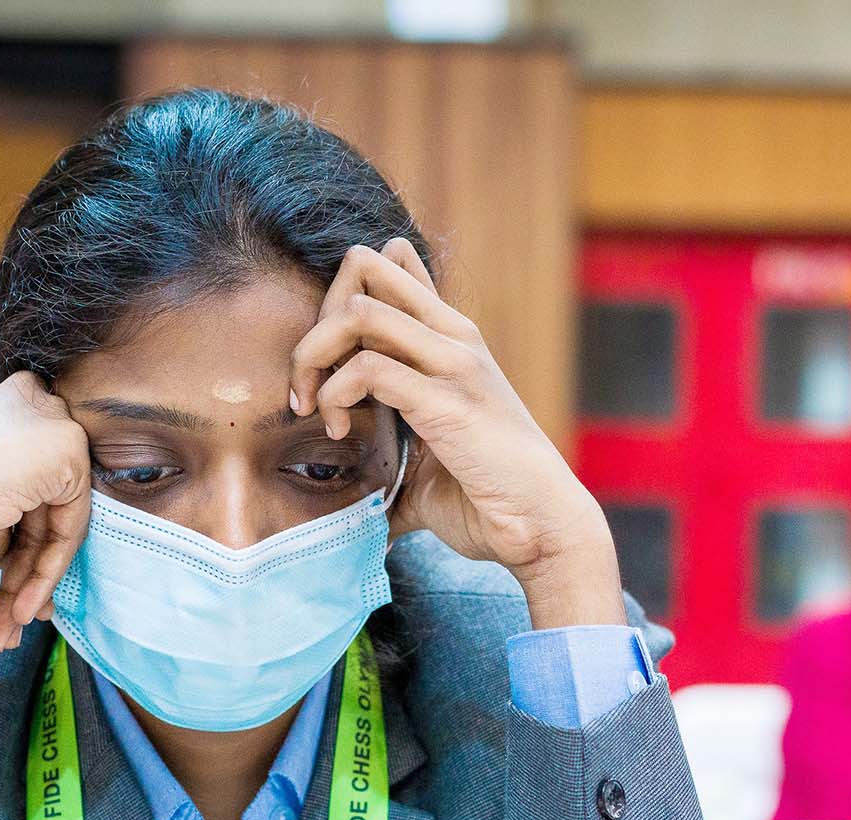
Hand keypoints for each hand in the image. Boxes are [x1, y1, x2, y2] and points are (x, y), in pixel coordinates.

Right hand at [0, 371, 91, 653]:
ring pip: (59, 520)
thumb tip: (57, 547)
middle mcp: (32, 401)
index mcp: (9, 403)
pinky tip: (21, 610)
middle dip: (29, 568)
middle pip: (50, 503)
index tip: (15, 591)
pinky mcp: (68, 450)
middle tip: (13, 616)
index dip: (29, 540)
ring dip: (31, 582)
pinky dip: (47, 572)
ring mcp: (52, 421)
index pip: (40, 479)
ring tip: (6, 629)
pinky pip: (71, 526)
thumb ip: (30, 505)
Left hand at [289, 241, 624, 629]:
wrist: (542, 525)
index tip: (326, 360)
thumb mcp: (430, 455)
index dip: (339, 298)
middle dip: (318, 317)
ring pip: (359, 309)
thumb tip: (349, 492)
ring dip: (315, 355)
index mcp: (451, 339)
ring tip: (313, 406)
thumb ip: (392, 449)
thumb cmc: (489, 498)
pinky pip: (367, 367)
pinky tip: (341, 431)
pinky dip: (336, 396)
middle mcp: (454, 336)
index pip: (391, 264)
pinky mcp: (445, 399)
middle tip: (308, 380)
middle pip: (365, 266)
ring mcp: (453, 362)